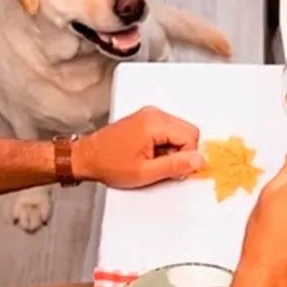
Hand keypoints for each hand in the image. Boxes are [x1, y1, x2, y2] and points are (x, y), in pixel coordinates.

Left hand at [73, 106, 204, 187]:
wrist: (87, 158)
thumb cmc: (109, 164)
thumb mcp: (145, 172)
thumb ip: (175, 166)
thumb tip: (199, 160)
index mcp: (154, 123)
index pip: (191, 136)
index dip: (186, 156)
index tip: (173, 169)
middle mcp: (154, 114)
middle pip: (188, 131)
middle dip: (181, 152)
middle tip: (162, 165)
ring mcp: (150, 115)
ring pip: (180, 131)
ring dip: (173, 149)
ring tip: (152, 160)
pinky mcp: (147, 119)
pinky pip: (169, 130)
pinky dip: (165, 144)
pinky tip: (150, 154)